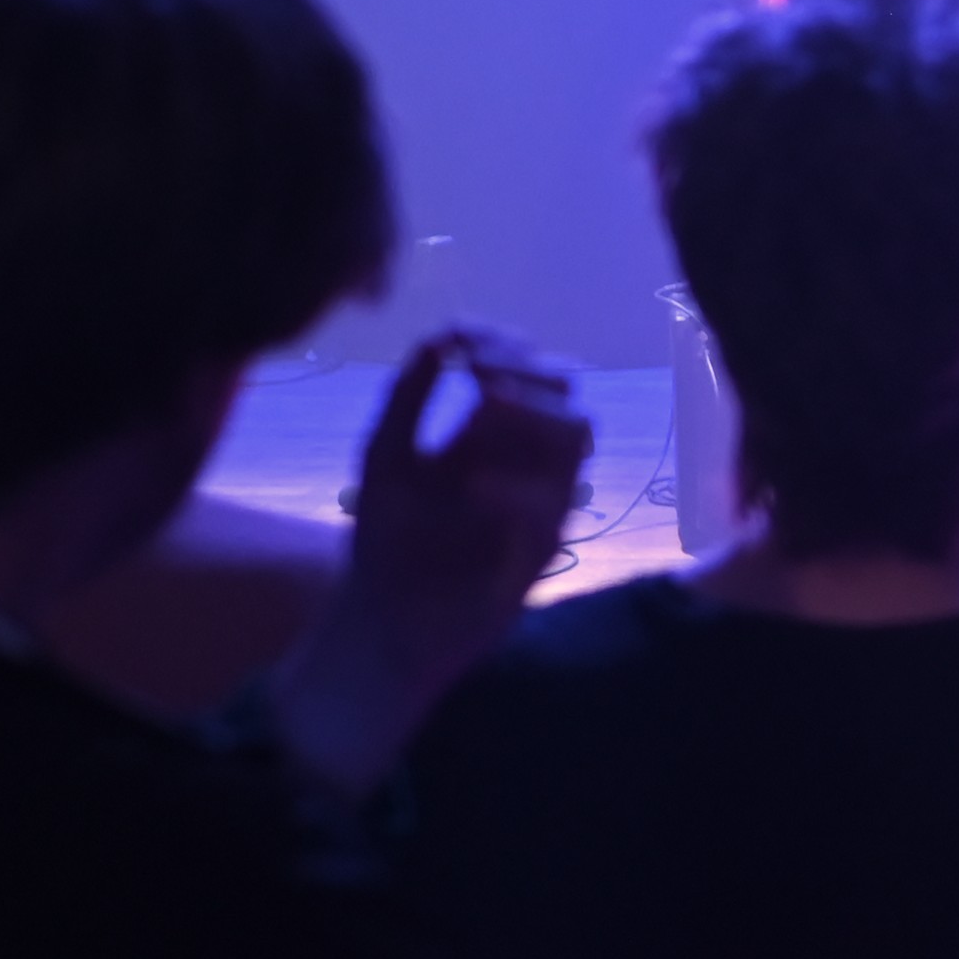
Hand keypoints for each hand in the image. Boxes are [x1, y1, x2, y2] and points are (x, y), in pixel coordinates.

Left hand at [342, 327, 591, 656]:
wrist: (382, 622)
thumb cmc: (385, 539)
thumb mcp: (383, 458)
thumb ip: (408, 398)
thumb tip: (438, 336)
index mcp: (493, 433)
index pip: (529, 367)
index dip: (504, 343)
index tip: (459, 337)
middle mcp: (526, 460)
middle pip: (566, 392)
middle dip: (526, 369)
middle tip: (478, 371)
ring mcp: (539, 501)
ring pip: (577, 437)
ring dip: (534, 414)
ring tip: (484, 404)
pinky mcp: (539, 551)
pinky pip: (549, 509)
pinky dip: (515, 490)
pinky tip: (472, 484)